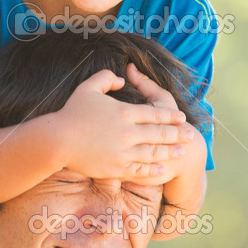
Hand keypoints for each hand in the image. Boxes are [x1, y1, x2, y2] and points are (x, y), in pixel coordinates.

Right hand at [53, 68, 194, 178]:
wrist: (57, 140)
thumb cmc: (71, 113)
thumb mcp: (88, 87)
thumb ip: (106, 78)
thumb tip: (122, 78)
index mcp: (124, 113)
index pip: (154, 114)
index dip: (170, 117)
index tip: (182, 119)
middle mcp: (127, 133)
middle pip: (158, 134)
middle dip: (176, 135)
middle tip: (190, 136)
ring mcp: (122, 152)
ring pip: (152, 153)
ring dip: (169, 152)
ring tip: (181, 152)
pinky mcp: (115, 168)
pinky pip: (138, 169)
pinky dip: (152, 169)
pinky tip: (161, 168)